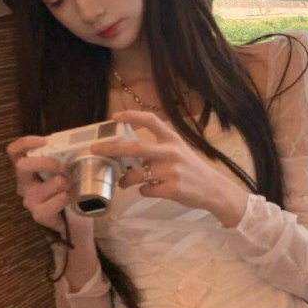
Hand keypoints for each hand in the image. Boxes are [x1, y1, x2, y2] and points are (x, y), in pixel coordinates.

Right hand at [6, 135, 73, 233]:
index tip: (44, 141)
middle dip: (49, 163)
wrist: (69, 217)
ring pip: (55, 181)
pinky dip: (69, 197)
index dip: (26, 142)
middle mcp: (23, 183)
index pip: (14, 151)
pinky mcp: (39, 214)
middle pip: (23, 165)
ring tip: (71, 187)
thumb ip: (61, 155)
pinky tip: (69, 200)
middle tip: (64, 168)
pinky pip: (60, 199)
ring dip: (68, 182)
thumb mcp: (60, 168)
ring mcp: (29, 200)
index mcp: (26, 169)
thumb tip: (80, 144)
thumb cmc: (63, 187)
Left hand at [89, 110, 249, 226]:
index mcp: (172, 139)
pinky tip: (152, 189)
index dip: (131, 116)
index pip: (151, 120)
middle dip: (112, 148)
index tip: (114, 116)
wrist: (212, 188)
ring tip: (124, 182)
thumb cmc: (191, 168)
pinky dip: (144, 191)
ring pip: (137, 175)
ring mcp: (171, 171)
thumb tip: (127, 151)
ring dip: (126, 180)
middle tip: (96, 149)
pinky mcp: (172, 189)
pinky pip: (146, 190)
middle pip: (136, 148)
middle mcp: (171, 152)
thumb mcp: (178, 150)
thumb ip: (157, 147)